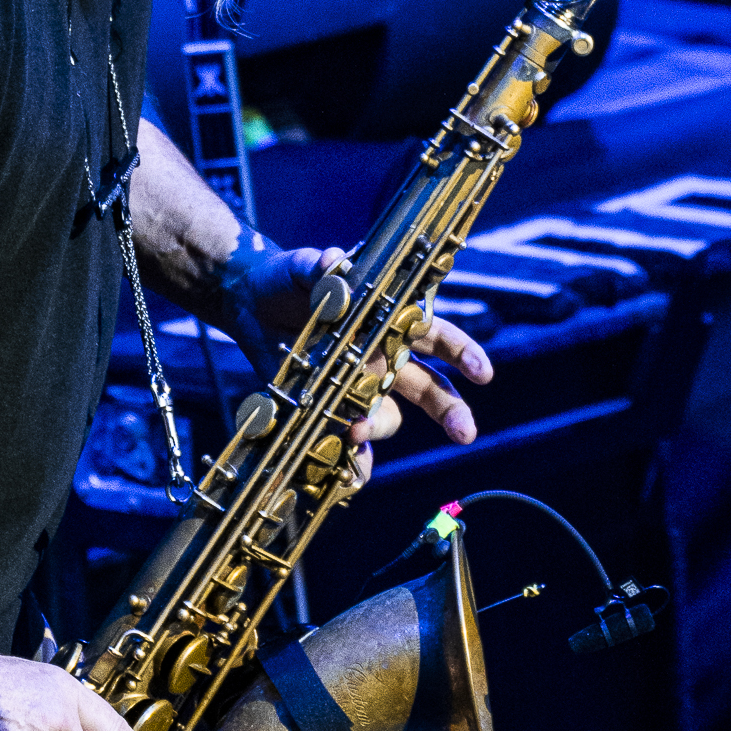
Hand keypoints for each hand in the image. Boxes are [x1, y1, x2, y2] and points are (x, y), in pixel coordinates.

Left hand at [227, 242, 493, 460]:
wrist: (250, 299)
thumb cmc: (290, 277)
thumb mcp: (304, 266)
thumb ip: (320, 266)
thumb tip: (333, 260)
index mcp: (390, 319)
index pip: (436, 335)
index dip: (461, 353)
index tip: (480, 372)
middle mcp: (382, 356)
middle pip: (428, 387)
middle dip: (449, 409)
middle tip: (465, 432)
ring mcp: (357, 383)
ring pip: (388, 414)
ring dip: (380, 425)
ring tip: (358, 429)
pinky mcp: (328, 402)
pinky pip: (348, 436)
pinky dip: (354, 457)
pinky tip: (352, 469)